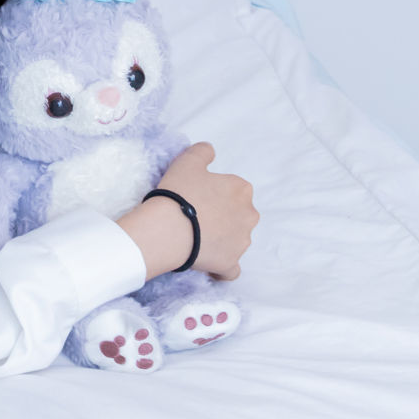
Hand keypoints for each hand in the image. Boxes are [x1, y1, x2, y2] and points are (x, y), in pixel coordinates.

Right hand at [118, 142, 256, 278]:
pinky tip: (209, 265)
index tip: (197, 197)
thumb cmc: (179, 193)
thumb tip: (210, 150)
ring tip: (195, 240)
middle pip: (239, 215)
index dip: (214, 193)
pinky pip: (231, 269)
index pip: (233, 190)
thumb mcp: (187, 162)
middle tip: (196, 218)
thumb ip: (202, 152)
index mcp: (241, 190)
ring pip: (236, 240)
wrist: (170, 229)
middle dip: (223, 217)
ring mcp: (242, 242)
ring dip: (222, 240)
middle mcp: (249, 215)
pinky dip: (222, 267)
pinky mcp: (231, 263)